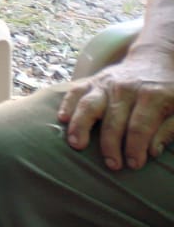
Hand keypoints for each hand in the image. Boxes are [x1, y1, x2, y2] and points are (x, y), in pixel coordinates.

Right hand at [58, 53, 173, 170]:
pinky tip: (62, 119)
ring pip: (89, 105)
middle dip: (111, 145)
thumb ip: (169, 130)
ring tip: (77, 145)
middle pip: (114, 120)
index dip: (136, 148)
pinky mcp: (92, 81)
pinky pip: (75, 91)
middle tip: (113, 165)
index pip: (140, 127)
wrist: (153, 60)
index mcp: (152, 96)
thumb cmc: (169, 92)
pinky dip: (67, 104)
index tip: (134, 165)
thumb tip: (153, 151)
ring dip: (81, 126)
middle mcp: (125, 88)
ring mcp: (106, 83)